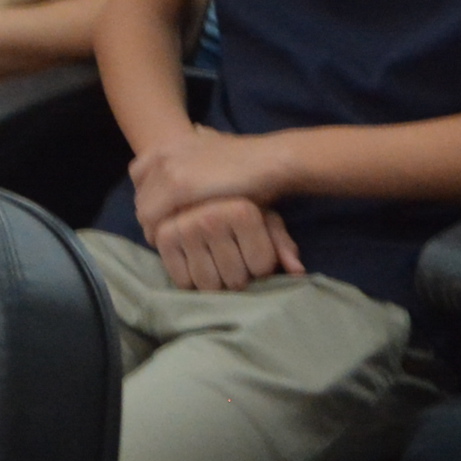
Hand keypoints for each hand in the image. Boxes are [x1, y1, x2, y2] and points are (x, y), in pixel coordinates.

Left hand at [128, 122, 290, 225]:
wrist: (271, 161)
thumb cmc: (249, 161)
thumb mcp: (219, 144)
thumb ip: (202, 140)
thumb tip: (197, 130)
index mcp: (169, 144)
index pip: (137, 174)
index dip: (149, 194)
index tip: (167, 211)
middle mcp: (163, 153)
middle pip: (139, 195)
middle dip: (151, 215)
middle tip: (172, 232)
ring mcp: (168, 168)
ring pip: (143, 210)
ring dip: (156, 227)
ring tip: (178, 241)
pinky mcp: (178, 186)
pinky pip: (154, 219)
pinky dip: (162, 234)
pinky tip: (181, 242)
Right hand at [152, 195, 301, 292]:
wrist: (214, 176)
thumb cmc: (245, 201)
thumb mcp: (267, 219)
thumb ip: (282, 244)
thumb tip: (297, 270)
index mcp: (241, 211)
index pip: (261, 268)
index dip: (264, 268)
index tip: (260, 255)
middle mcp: (211, 217)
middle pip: (235, 280)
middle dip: (238, 278)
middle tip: (235, 262)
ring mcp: (184, 226)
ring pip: (208, 284)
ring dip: (214, 282)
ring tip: (216, 264)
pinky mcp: (163, 236)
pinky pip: (181, 279)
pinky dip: (189, 280)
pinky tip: (195, 264)